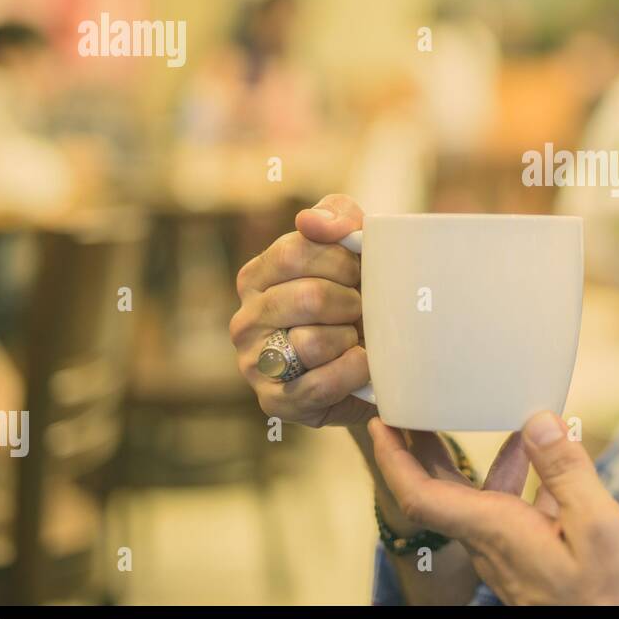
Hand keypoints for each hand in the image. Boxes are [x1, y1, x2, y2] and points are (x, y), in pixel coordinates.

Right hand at [229, 193, 372, 426]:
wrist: (373, 361)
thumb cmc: (356, 297)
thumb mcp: (353, 248)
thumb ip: (337, 216)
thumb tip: (310, 220)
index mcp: (256, 277)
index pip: (293, 253)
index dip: (341, 261)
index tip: (359, 271)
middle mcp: (245, 320)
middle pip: (307, 297)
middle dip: (350, 302)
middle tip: (362, 308)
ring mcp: (254, 363)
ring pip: (312, 342)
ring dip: (350, 338)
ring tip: (356, 337)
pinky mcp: (275, 401)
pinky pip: (320, 384)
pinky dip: (352, 372)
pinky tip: (363, 363)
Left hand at [369, 410, 618, 604]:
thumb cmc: (608, 595)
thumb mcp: (597, 524)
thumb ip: (565, 470)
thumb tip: (537, 420)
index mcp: (496, 530)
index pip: (421, 495)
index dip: (394, 458)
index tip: (380, 424)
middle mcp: (491, 543)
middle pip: (438, 491)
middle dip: (420, 446)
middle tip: (414, 404)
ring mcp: (507, 553)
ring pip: (475, 498)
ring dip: (473, 456)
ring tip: (481, 413)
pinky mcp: (527, 559)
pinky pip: (506, 510)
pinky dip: (514, 476)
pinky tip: (541, 455)